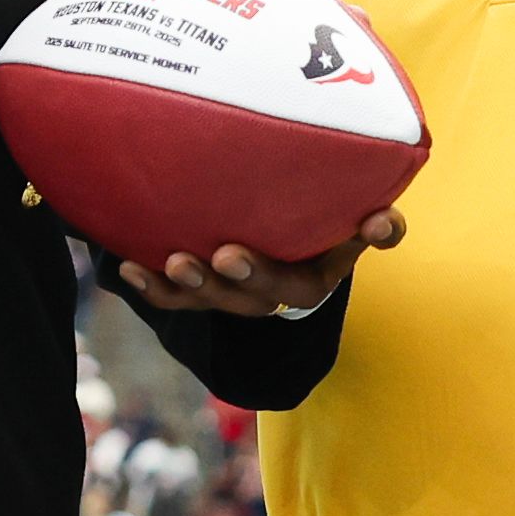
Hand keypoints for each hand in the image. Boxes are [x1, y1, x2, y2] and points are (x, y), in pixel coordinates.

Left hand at [107, 206, 404, 318]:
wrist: (266, 249)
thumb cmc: (303, 222)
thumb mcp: (334, 217)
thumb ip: (364, 217)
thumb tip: (385, 221)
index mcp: (317, 274)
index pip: (343, 261)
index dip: (353, 248)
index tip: (368, 224)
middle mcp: (276, 292)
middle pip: (267, 293)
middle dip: (249, 276)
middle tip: (228, 255)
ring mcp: (235, 295)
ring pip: (217, 298)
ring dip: (195, 284)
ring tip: (176, 262)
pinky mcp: (200, 293)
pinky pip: (175, 298)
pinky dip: (153, 286)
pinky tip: (129, 268)